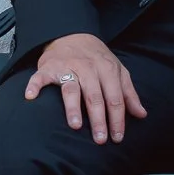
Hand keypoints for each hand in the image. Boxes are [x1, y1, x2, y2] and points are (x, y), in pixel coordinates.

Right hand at [25, 32, 146, 141]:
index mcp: (108, 70)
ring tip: (76, 125)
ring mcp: (67, 66)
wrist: (72, 35)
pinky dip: (35, 86)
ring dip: (73, 107)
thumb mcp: (117, 71)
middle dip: (99, 119)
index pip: (115, 98)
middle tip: (100, 139)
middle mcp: (88, 68)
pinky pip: (40, 77)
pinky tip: (31, 97)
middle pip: (95, 96)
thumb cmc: (97, 59)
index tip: (117, 137)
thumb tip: (141, 114)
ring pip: (71, 88)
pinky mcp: (49, 67)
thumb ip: (128, 93)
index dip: (117, 119)